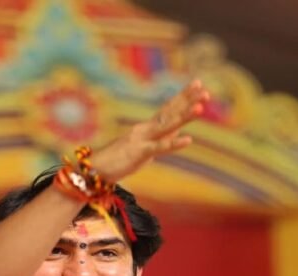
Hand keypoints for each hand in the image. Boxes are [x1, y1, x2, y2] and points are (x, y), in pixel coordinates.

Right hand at [92, 79, 209, 181]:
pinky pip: (160, 147)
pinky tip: (188, 139)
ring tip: (201, 108)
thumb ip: (158, 141)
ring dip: (184, 116)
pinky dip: (174, 143)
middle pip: (169, 111)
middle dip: (187, 100)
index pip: (168, 109)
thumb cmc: (117, 161)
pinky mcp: (140, 153)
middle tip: (202, 88)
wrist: (94, 169)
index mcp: (146, 128)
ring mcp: (142, 139)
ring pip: (167, 125)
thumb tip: (174, 136)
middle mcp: (145, 129)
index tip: (198, 85)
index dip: (183, 97)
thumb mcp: (143, 150)